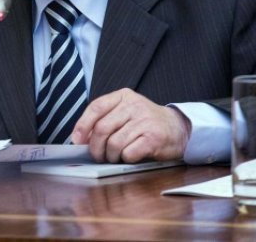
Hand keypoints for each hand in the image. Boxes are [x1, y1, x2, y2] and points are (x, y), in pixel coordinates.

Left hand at [71, 88, 190, 162]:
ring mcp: (144, 121)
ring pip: (114, 143)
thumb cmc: (146, 123)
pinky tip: (131, 156)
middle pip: (102, 128)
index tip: (77, 140)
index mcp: (124, 96)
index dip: (83, 125)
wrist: (178, 129)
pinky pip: (128, 153)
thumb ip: (105, 119)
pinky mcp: (153, 138)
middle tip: (98, 155)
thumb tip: (80, 138)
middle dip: (96, 147)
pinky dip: (125, 159)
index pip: (96, 107)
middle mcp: (134, 105)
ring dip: (111, 156)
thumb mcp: (126, 111)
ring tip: (115, 157)